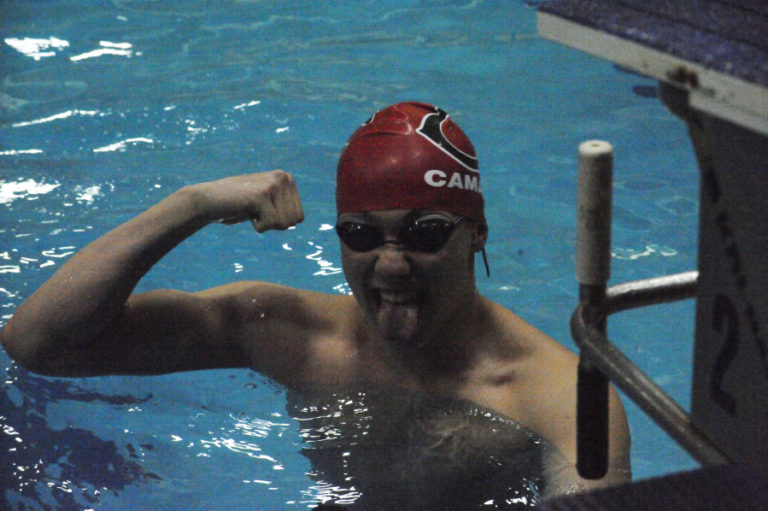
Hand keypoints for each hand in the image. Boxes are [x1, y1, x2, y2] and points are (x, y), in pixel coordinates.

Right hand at [189, 171, 303, 231]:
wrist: (208, 201)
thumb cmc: (237, 206)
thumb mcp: (266, 204)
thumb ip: (283, 207)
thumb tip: (298, 220)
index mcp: (287, 179)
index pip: (298, 217)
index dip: (278, 221)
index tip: (261, 210)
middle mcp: (284, 177)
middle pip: (294, 221)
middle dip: (273, 223)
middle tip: (255, 211)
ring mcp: (273, 184)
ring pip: (284, 224)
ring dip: (266, 224)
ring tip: (250, 210)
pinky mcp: (262, 194)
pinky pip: (271, 224)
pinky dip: (258, 226)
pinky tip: (245, 212)